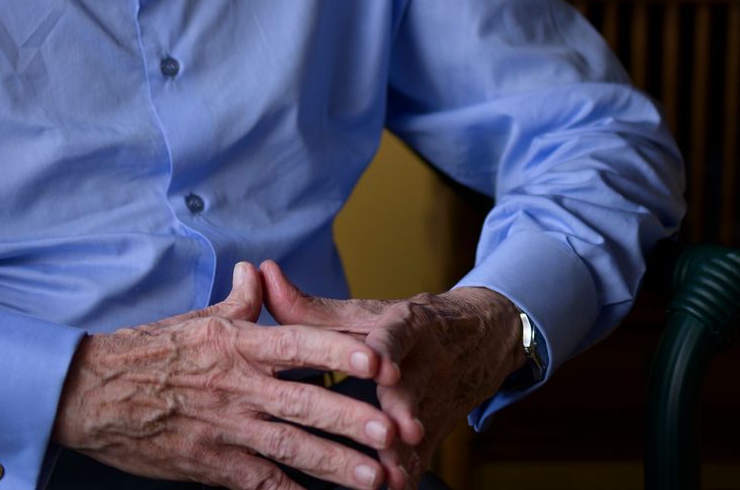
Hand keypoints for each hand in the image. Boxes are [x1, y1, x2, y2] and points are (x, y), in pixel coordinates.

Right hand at [52, 261, 397, 489]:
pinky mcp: (211, 464)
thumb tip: (259, 273)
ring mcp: (226, 429)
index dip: (338, 350)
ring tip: (376, 478)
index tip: (376, 359)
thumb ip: (237, 303)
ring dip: (335, 465)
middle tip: (392, 430)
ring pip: (291, 447)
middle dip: (351, 417)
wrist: (91, 394)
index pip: (296, 343)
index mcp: (235, 345)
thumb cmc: (145, 353)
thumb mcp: (194, 320)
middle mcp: (237, 386)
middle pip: (304, 401)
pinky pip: (260, 483)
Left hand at [259, 261, 524, 489]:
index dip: (388, 349)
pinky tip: (393, 488)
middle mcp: (426, 360)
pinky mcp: (436, 428)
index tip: (380, 366)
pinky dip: (408, 472)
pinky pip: (422, 454)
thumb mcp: (362, 314)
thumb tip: (262, 272)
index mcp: (407, 324)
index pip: (398, 334)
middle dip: (403, 408)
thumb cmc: (402, 328)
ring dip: (405, 449)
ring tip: (389, 472)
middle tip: (395, 430)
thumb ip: (309, 305)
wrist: (478, 341)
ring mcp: (435, 397)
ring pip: (419, 424)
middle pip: (412, 386)